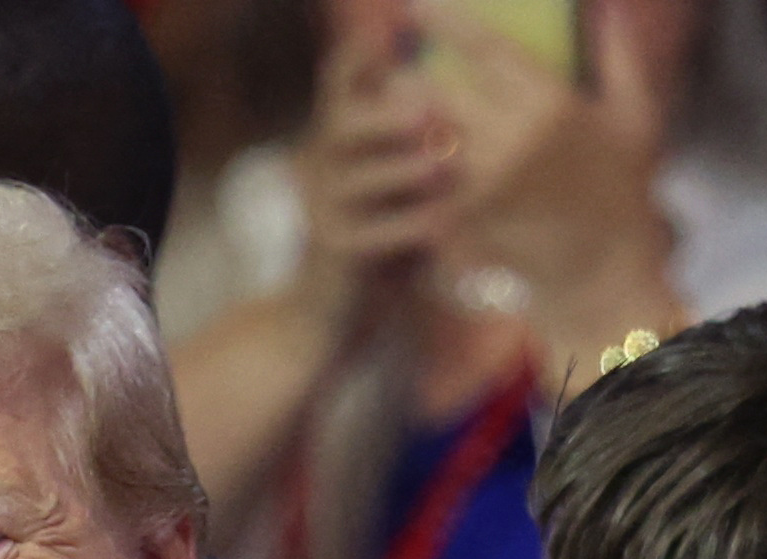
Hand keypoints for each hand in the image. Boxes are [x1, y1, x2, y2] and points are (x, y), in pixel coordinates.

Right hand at [290, 0, 462, 336]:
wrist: (331, 313)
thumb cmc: (380, 238)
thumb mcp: (394, 180)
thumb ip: (408, 139)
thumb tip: (439, 90)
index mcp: (339, 139)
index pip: (338, 85)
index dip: (358, 59)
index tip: (385, 37)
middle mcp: (322, 166)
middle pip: (342, 124)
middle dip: (384, 116)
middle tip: (427, 111)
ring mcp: (323, 209)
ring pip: (359, 178)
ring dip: (403, 170)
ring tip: (442, 168)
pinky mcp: (334, 250)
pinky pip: (372, 231)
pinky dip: (409, 225)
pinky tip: (444, 224)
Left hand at [425, 0, 688, 389]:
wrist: (605, 276)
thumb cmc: (624, 194)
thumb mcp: (636, 119)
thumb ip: (621, 57)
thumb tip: (605, 6)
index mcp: (553, 105)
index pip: (486, 49)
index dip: (446, 21)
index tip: (414, 6)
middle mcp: (515, 140)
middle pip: (437, 93)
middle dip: (407, 81)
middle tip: (390, 73)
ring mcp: (487, 184)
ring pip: (423, 140)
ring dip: (403, 129)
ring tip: (386, 118)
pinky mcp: (468, 221)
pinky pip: (426, 187)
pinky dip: (411, 175)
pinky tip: (399, 170)